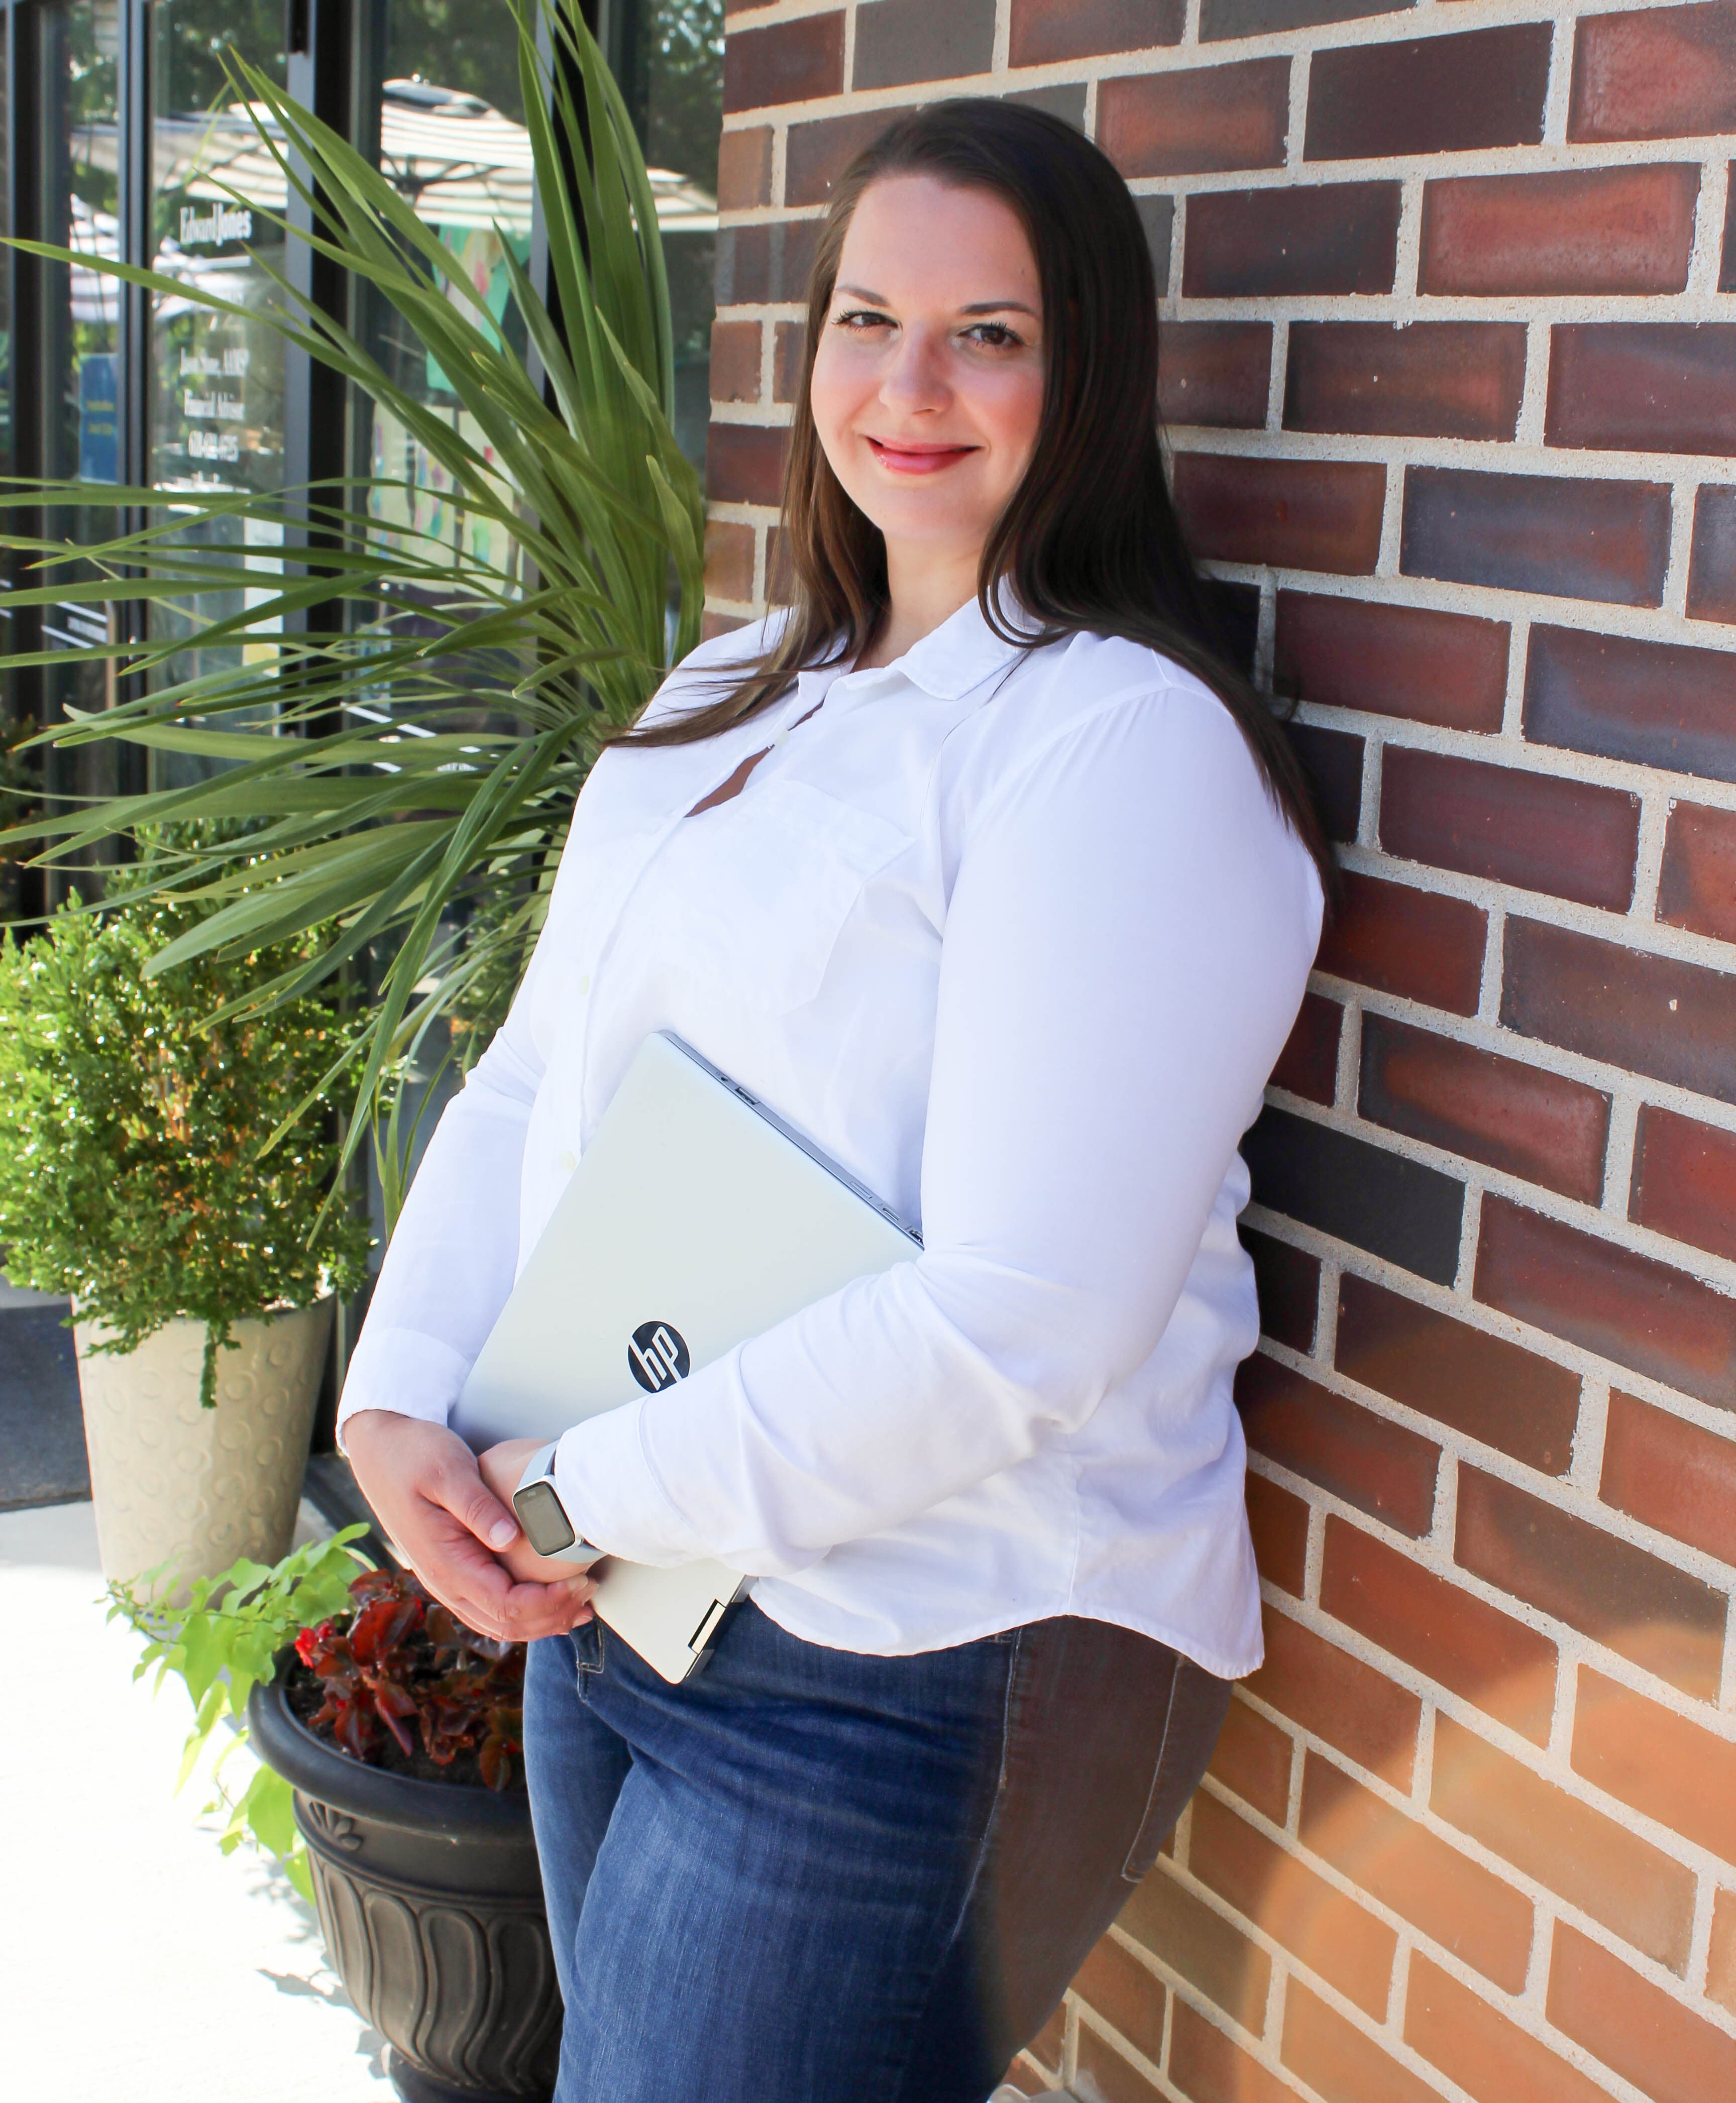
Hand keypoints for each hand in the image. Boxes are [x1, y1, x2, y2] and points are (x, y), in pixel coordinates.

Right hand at [343, 1411, 594, 1643]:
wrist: (381, 1449)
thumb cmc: (415, 1453)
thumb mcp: (448, 1470)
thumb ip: (477, 1506)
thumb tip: (510, 1538)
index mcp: (445, 1562)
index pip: (505, 1604)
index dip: (549, 1603)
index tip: (582, 1582)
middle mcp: (443, 1581)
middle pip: (504, 1623)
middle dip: (552, 1617)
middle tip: (591, 1596)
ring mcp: (446, 1579)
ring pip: (497, 1622)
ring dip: (540, 1621)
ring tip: (581, 1606)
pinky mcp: (453, 1570)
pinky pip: (489, 1607)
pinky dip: (523, 1611)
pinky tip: (549, 1600)